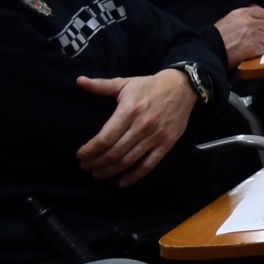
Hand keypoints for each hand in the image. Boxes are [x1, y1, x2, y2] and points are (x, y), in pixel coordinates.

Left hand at [76, 70, 194, 185]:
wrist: (183, 87)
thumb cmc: (150, 86)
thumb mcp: (126, 83)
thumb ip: (101, 85)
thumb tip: (79, 81)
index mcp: (130, 110)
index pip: (105, 138)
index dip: (90, 150)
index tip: (80, 155)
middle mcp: (142, 125)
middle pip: (114, 152)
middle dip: (96, 163)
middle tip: (86, 166)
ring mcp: (156, 136)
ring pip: (128, 160)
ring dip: (110, 171)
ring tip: (98, 174)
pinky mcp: (167, 143)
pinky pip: (149, 164)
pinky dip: (135, 176)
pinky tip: (122, 182)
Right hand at [216, 5, 263, 62]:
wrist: (209, 50)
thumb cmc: (217, 36)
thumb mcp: (229, 20)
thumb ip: (244, 18)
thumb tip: (258, 21)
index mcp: (242, 13)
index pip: (263, 14)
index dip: (261, 21)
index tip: (259, 27)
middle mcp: (249, 22)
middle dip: (260, 33)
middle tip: (250, 39)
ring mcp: (252, 34)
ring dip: (259, 43)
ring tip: (247, 46)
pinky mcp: (254, 47)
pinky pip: (262, 49)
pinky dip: (256, 52)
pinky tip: (246, 52)